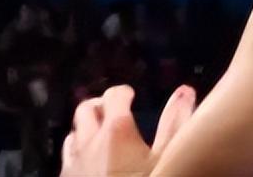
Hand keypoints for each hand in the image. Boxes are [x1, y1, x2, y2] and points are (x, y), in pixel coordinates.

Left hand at [61, 85, 195, 176]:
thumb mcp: (168, 158)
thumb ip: (176, 124)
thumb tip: (185, 92)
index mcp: (115, 131)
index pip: (113, 96)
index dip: (122, 92)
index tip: (129, 94)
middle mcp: (89, 140)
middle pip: (86, 109)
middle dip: (99, 105)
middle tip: (111, 109)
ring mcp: (75, 161)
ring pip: (74, 132)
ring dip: (86, 128)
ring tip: (100, 133)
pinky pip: (68, 156)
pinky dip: (78, 150)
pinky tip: (87, 160)